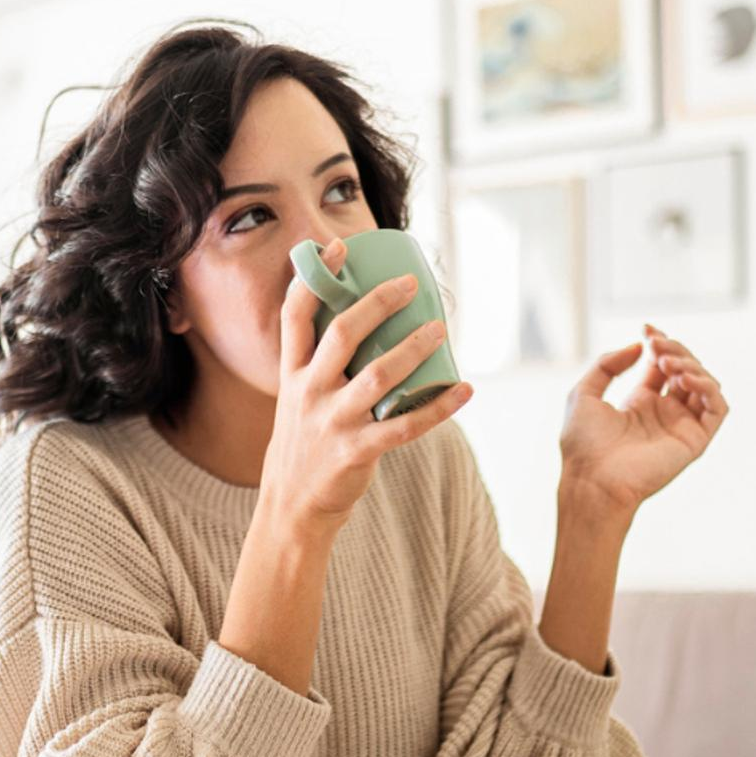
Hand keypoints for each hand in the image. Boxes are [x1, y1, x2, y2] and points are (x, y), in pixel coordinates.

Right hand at [264, 237, 474, 537]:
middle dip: (376, 303)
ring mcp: (332, 423)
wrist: (292, 507)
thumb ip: (322, 368)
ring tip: (440, 329)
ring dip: (413, 348)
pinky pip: (404, 426)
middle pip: (342, 334)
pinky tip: (464, 389)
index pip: (295, 316)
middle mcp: (309, 393)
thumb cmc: (304, 445)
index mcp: (292, 375)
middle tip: (409, 284)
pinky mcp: (356, 452)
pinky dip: (438, 407)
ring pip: (377, 376)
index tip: (337, 249)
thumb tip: (365, 324)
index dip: (315, 279)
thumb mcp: (298, 400)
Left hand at [558, 324, 727, 512]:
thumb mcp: (584, 393)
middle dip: (674, 350)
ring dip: (691, 365)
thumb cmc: (583, 444)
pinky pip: (717, 409)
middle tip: (656, 343)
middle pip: (686, 369)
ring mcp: (681, 426)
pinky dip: (708, 387)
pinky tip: (684, 378)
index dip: (660, 343)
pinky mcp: (695, 441)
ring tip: (667, 361)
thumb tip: (638, 346)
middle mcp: (664, 413)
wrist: (591, 479)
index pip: (662, 365)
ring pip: (705, 385)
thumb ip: (608, 364)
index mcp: (640, 404)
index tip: (648, 328)